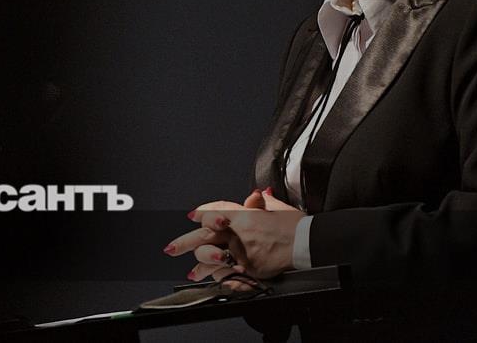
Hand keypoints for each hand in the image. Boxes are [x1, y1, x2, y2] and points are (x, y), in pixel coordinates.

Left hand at [165, 188, 305, 280]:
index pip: (213, 213)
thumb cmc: (293, 223)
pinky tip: (213, 281)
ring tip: (192, 273)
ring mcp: (241, 252)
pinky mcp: (249, 268)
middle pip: (204, 236)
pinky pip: (228, 274)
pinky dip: (219, 278)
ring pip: (212, 259)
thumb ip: (260, 202)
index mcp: (241, 214)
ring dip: (200, 267)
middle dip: (184, 242)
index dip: (201, 214)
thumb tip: (256, 195)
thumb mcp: (275, 206)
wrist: (306, 241)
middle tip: (171, 248)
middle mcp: (237, 233)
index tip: (192, 216)